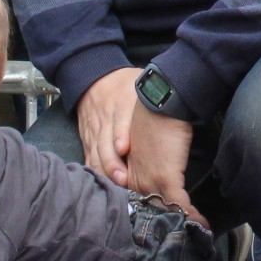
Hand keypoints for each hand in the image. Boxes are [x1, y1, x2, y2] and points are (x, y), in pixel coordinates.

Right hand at [76, 66, 141, 180]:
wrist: (95, 77)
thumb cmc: (126, 85)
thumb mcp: (140, 86)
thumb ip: (152, 99)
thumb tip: (172, 104)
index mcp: (121, 103)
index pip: (119, 120)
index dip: (120, 135)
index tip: (124, 148)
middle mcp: (107, 118)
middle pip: (105, 143)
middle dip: (113, 162)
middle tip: (123, 177)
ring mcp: (95, 130)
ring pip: (97, 153)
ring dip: (105, 169)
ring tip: (117, 183)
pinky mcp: (88, 138)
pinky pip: (90, 156)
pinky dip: (96, 169)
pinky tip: (104, 181)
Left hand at [123, 106, 204, 225]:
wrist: (161, 102)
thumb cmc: (153, 119)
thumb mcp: (141, 144)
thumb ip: (144, 161)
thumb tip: (159, 170)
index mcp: (126, 174)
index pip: (137, 203)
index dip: (152, 216)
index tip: (166, 225)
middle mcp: (134, 181)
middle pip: (150, 212)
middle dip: (166, 226)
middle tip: (181, 238)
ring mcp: (149, 180)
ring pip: (165, 211)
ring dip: (182, 224)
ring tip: (195, 236)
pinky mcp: (166, 176)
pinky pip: (179, 204)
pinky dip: (191, 216)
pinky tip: (203, 225)